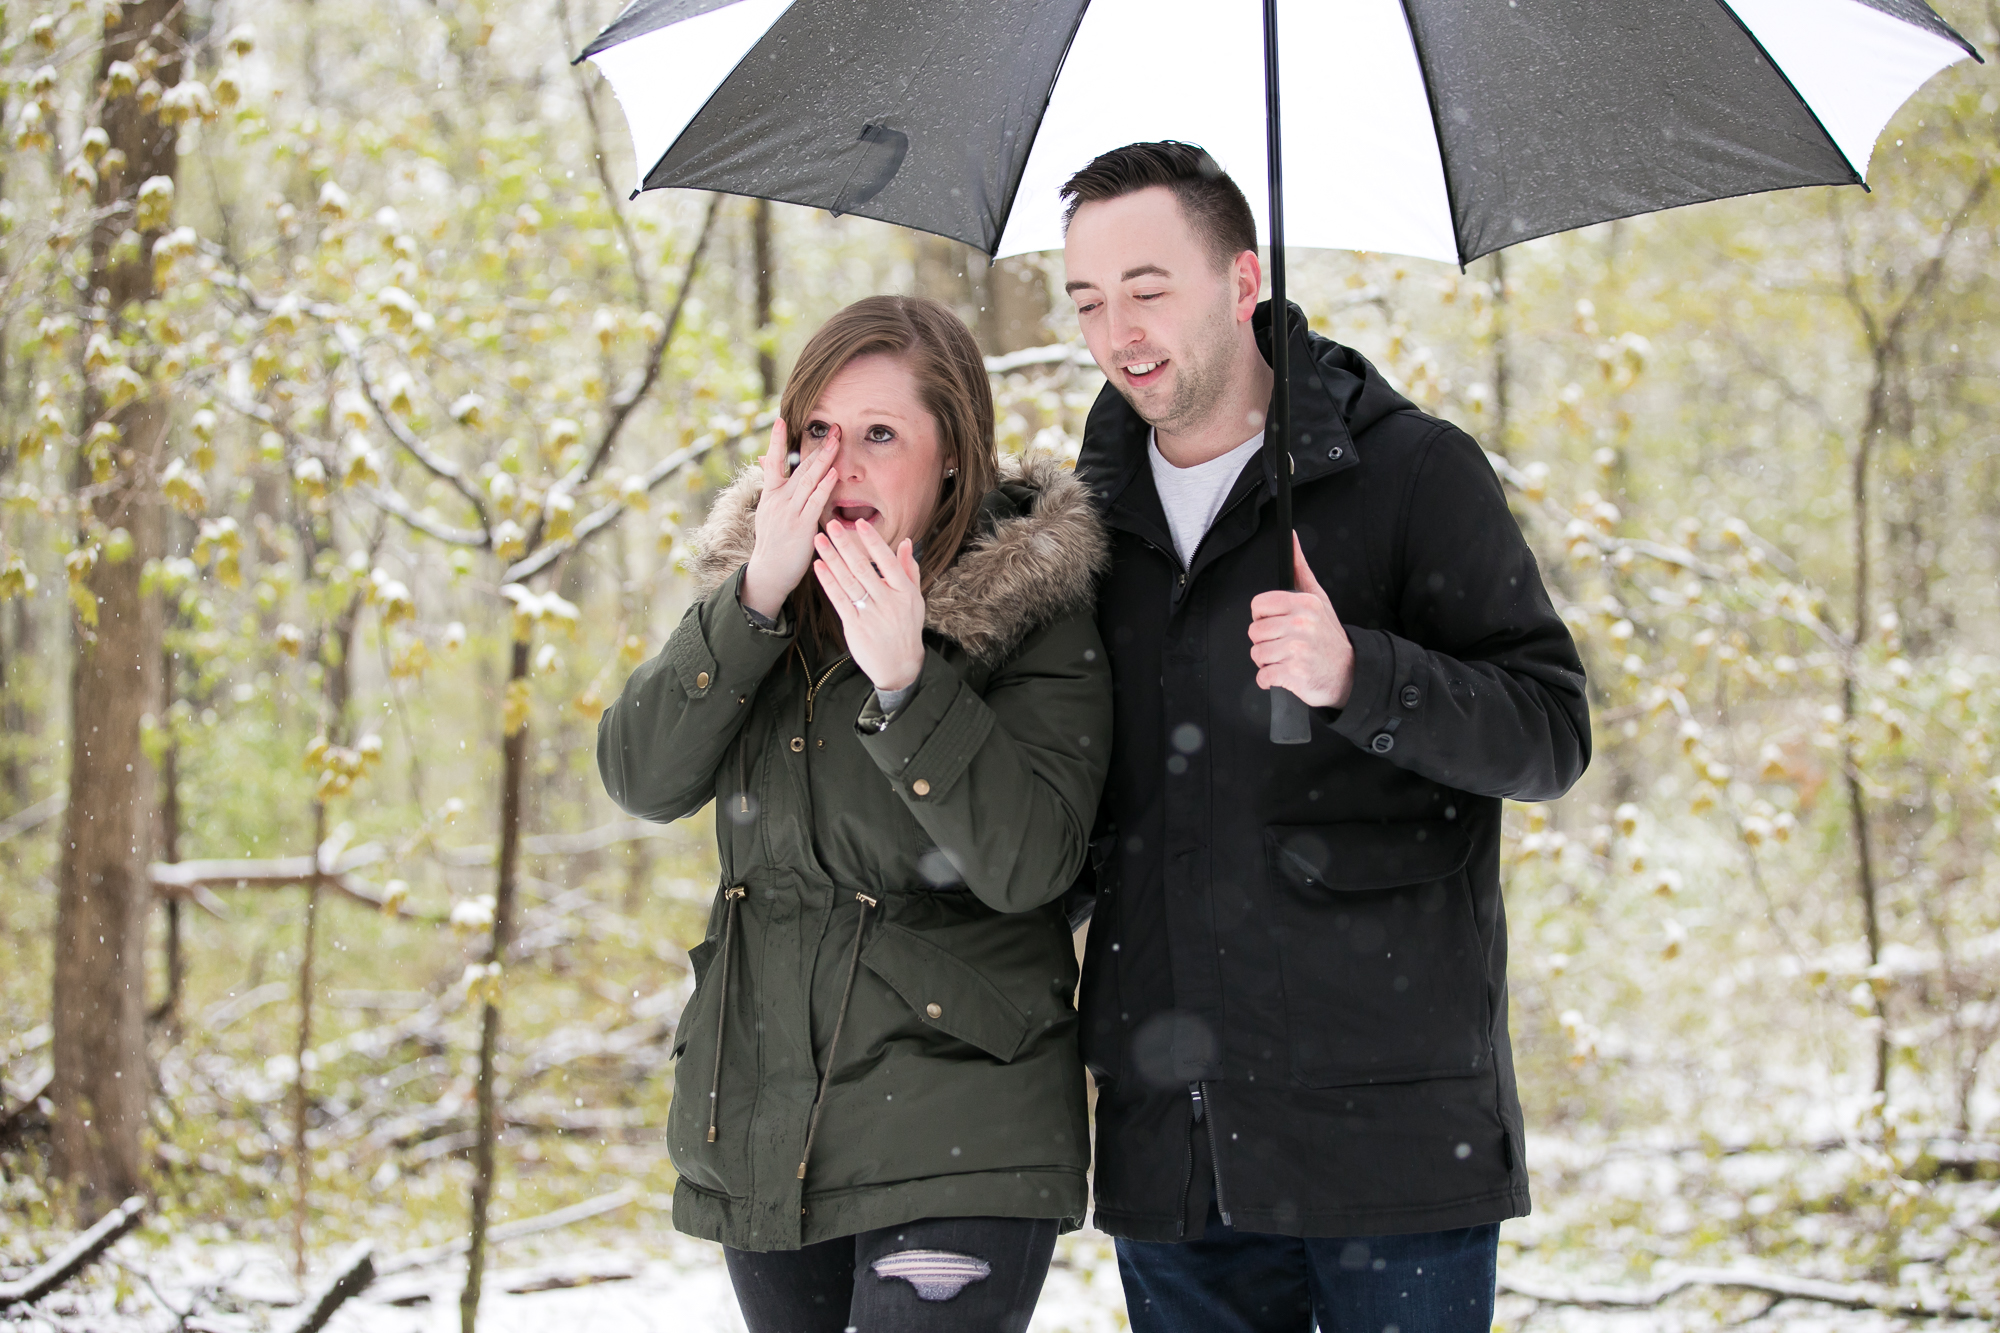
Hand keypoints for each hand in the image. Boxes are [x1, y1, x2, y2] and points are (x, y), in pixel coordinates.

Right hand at [741, 418, 838, 618]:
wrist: (768, 571)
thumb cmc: (773, 543)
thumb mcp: (768, 512)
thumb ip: (772, 488)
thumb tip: (766, 463)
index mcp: (770, 495)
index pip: (773, 462)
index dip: (777, 441)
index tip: (781, 420)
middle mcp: (779, 499)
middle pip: (799, 467)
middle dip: (818, 446)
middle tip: (834, 427)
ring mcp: (789, 512)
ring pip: (808, 480)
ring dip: (824, 459)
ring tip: (837, 442)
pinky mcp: (801, 526)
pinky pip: (815, 502)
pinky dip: (825, 486)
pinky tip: (834, 474)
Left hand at [813, 518, 925, 692]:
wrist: (900, 665)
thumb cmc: (906, 628)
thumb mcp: (915, 598)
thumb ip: (910, 569)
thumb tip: (907, 542)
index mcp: (905, 591)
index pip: (887, 560)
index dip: (873, 541)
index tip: (860, 523)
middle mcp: (888, 600)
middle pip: (863, 567)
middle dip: (845, 543)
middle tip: (831, 524)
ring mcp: (871, 613)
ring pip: (848, 580)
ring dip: (832, 558)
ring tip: (819, 540)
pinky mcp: (855, 625)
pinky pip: (839, 599)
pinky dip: (828, 582)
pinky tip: (818, 566)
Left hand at [1248, 533, 1353, 708]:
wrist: (1349, 673)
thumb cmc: (1328, 637)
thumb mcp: (1319, 599)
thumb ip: (1301, 569)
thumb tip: (1292, 538)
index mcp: (1304, 603)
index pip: (1258, 605)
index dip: (1263, 618)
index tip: (1276, 624)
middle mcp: (1301, 623)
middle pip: (1254, 631)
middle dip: (1265, 642)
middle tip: (1285, 645)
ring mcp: (1297, 649)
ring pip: (1257, 654)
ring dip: (1268, 662)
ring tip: (1287, 659)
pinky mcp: (1294, 673)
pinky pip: (1263, 677)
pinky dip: (1269, 681)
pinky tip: (1286, 674)